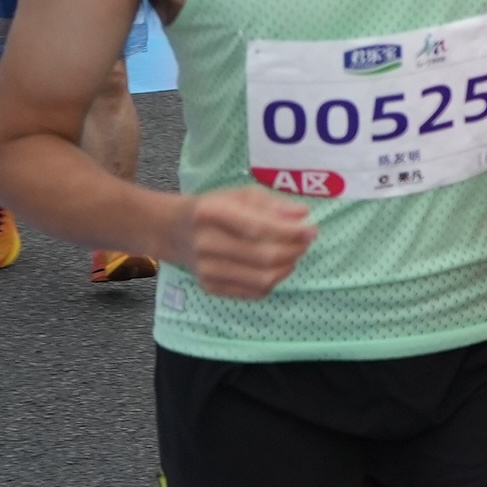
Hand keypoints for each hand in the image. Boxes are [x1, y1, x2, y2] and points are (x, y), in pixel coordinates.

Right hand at [161, 184, 318, 297]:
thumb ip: (272, 203)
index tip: (312, 230)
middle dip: (294, 251)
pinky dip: (274, 281)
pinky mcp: (210, 287)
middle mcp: (205, 243)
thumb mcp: (240, 195)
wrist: (174, 231)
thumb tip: (303, 215)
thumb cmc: (215, 208)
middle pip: (263, 256)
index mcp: (211, 213)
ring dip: (288, 267)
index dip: (290, 232)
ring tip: (293, 254)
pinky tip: (276, 267)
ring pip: (262, 279)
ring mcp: (206, 269)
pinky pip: (254, 292)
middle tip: (305, 242)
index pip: (258, 227)